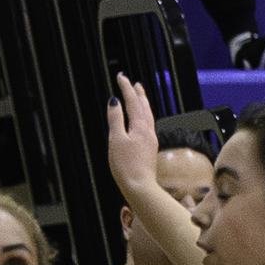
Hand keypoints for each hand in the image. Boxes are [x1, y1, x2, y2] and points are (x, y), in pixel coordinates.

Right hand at [107, 73, 159, 203]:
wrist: (140, 188)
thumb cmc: (126, 167)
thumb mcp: (116, 141)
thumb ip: (115, 120)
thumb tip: (114, 102)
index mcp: (139, 127)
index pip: (132, 102)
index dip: (126, 88)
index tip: (121, 77)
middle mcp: (148, 132)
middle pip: (144, 107)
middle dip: (138, 94)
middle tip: (134, 83)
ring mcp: (151, 141)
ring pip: (148, 117)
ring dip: (143, 105)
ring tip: (140, 98)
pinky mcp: (150, 151)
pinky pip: (148, 127)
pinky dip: (145, 118)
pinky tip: (143, 122)